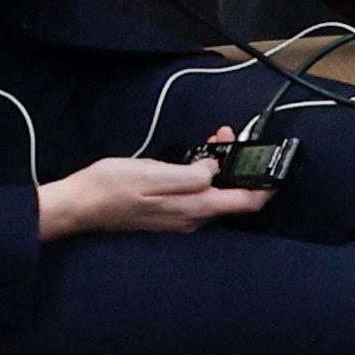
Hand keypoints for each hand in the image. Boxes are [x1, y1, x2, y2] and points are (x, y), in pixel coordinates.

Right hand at [35, 151, 268, 242]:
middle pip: (231, 196)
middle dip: (238, 165)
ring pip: (213, 193)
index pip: (246, 203)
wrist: (78, 204)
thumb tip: (215, 170)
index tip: (275, 165)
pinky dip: (201, 175)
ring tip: (213, 139)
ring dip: (218, 167)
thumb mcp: (155, 173)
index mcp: (194, 208)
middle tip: (228, 135)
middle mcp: (192, 219)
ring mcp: (179, 218)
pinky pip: (196, 195)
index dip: (266, 185)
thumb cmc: (112, 186)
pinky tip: (193, 159)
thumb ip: (192, 175)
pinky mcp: (167, 212)